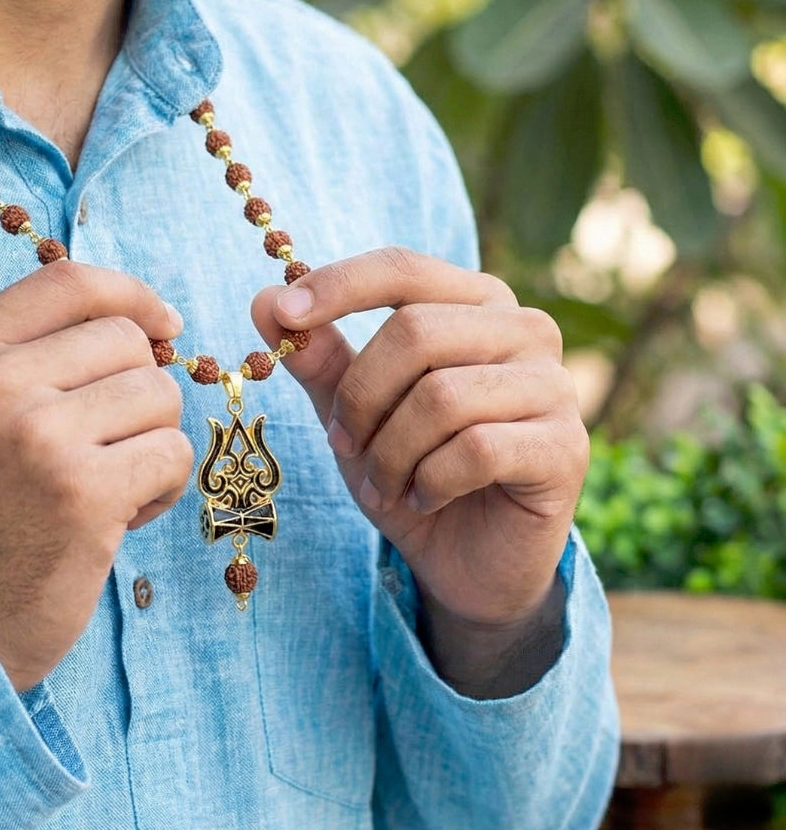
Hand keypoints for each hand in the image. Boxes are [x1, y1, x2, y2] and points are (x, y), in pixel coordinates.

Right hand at [0, 261, 192, 691]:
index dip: (131, 294)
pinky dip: (163, 487)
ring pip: (160, 394)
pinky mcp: (84, 491)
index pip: (70, 280)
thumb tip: (150, 319)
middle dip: (139, 393)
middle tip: (104, 448)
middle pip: (127, 341)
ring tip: (106, 485)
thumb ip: (39, 352)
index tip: (163, 324)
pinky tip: (120, 517)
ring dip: (152, 442)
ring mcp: (36, 435)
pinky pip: (173, 453)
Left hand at [251, 247, 587, 635]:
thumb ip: (319, 356)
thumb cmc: (411, 468)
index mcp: (474, 303)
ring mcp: (554, 385)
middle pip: (415, 331)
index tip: (283, 315)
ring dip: (390, 452)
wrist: (469, 561)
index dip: (341, 284)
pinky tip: (424, 499)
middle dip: (361, 398)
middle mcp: (524, 329)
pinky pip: (475, 450)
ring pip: (441, 396)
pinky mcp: (566, 446)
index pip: (403, 268)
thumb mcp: (355, 410)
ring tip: (381, 484)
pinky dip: (429, 482)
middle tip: (342, 445)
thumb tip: (262, 299)